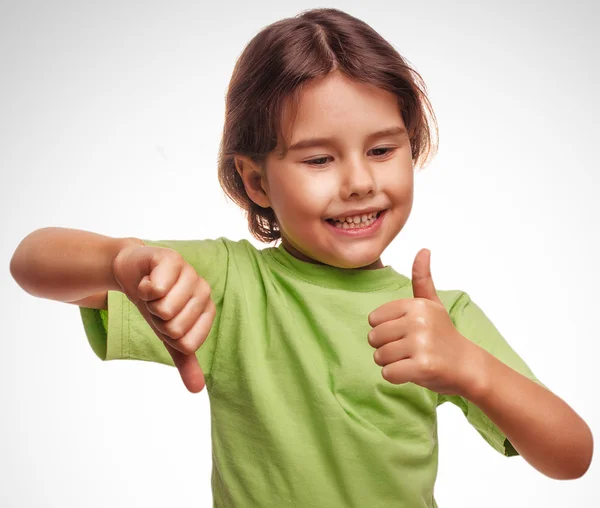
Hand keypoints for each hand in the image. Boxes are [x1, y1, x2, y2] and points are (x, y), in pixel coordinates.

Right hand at [112, 243, 214, 393]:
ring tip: (152, 293)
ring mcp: (189, 272)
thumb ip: (184, 361)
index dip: (167, 336)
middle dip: (157, 320)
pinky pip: (155, 288)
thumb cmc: (156, 304)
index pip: (187, 343)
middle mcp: (203, 290)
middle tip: (156, 304)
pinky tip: (146, 280)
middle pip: (175, 328)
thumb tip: (197, 390)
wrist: (133, 274)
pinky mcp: (171, 258)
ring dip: (149, 304)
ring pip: (165, 309)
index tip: (165, 321)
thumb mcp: (168, 336)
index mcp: (207, 310)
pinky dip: (142, 289)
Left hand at [367, 248, 480, 396]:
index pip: (374, 319)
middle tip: (409, 350)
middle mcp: (418, 321)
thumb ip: (422, 278)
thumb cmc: (444, 335)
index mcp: (416, 305)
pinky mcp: (422, 366)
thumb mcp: (433, 304)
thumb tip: (424, 249)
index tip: (406, 333)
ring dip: (391, 363)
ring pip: (379, 357)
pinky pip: (388, 373)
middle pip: (374, 338)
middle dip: (386, 348)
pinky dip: (396, 377)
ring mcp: (421, 344)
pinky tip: (413, 372)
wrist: (468, 367)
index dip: (385, 330)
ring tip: (411, 360)